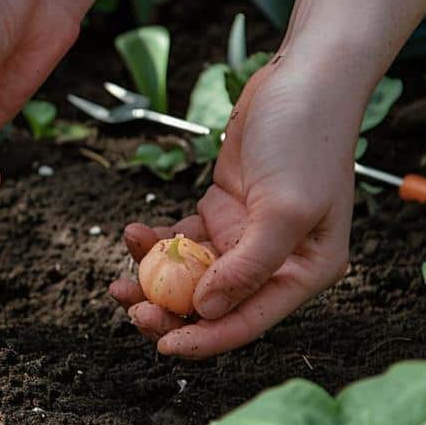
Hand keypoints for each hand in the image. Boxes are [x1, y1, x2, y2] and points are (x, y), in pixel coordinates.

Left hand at [110, 62, 356, 356]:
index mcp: (305, 271)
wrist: (300, 78)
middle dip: (170, 311)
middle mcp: (276, 261)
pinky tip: (134, 233)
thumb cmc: (304, 139)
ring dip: (155, 280)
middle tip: (132, 308)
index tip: (162, 346)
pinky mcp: (224, 211)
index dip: (205, 338)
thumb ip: (248, 266)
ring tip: (120, 280)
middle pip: (215, 304)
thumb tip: (206, 310)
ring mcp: (247, 236)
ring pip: (192, 276)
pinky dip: (158, 242)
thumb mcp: (282, 208)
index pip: (249, 320)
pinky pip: (184, 241)